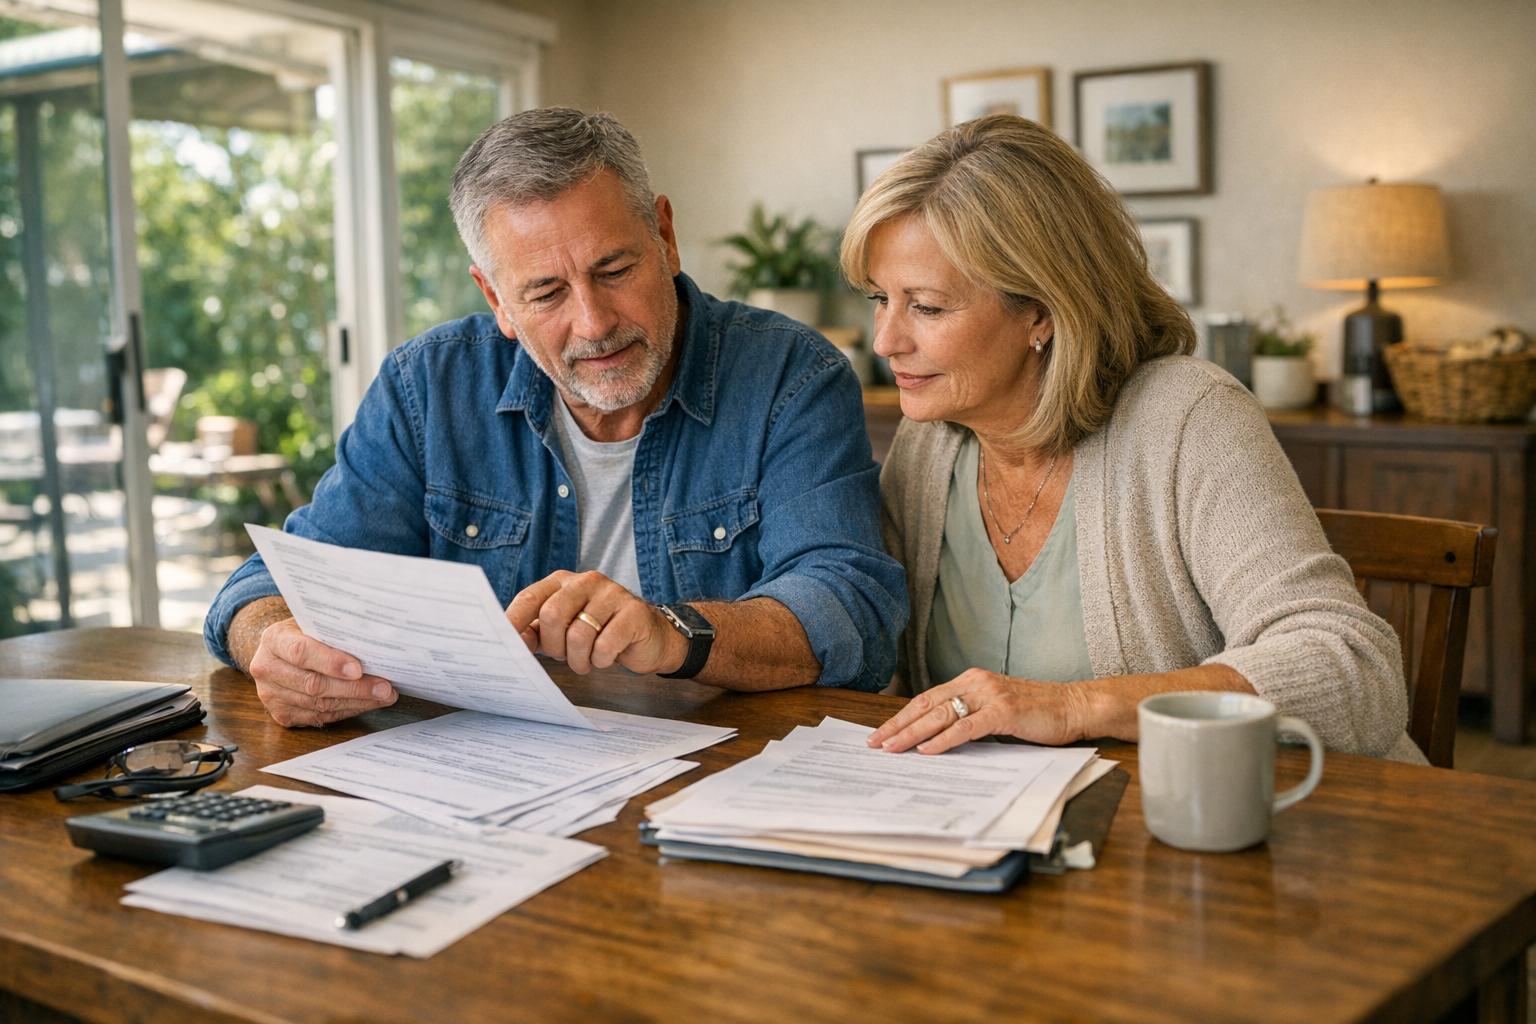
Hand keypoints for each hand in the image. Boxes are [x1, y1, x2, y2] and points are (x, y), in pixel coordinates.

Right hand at [248, 618, 397, 727]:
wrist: (277, 652)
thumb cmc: (303, 634)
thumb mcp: (312, 623)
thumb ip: (333, 632)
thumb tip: (375, 643)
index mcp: (274, 640)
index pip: (301, 652)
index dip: (331, 662)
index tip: (358, 669)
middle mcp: (266, 668)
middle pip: (314, 684)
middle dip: (354, 688)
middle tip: (384, 688)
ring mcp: (271, 695)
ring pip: (319, 705)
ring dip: (356, 702)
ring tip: (383, 696)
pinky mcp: (282, 714)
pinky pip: (319, 717)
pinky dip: (347, 711)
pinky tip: (366, 703)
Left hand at [507, 570, 687, 674]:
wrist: (649, 637)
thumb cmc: (600, 633)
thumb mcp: (563, 631)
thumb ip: (536, 632)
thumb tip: (512, 643)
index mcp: (563, 582)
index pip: (530, 597)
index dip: (514, 620)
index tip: (503, 641)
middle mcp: (587, 581)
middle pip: (552, 615)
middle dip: (554, 647)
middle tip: (564, 657)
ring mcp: (612, 594)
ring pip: (578, 634)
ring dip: (579, 659)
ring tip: (587, 661)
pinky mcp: (633, 613)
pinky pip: (605, 645)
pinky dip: (601, 660)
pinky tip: (606, 657)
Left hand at [865, 668, 1090, 753]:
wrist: (1075, 706)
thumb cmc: (1038, 712)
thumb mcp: (996, 711)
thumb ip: (970, 718)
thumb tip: (938, 739)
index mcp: (971, 680)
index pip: (927, 699)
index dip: (902, 716)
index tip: (881, 732)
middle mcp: (976, 683)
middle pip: (927, 705)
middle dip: (898, 725)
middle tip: (875, 742)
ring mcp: (990, 695)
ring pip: (941, 714)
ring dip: (913, 733)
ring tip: (892, 747)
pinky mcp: (1004, 711)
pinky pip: (967, 726)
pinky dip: (944, 739)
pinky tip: (928, 750)